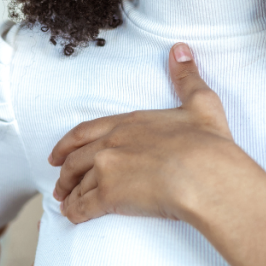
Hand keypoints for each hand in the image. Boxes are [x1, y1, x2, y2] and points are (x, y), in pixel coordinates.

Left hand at [49, 42, 253, 223]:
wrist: (206, 175)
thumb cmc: (208, 144)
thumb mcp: (201, 103)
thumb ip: (187, 77)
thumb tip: (180, 49)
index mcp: (129, 123)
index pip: (87, 132)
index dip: (68, 143)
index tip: (58, 153)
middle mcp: (111, 143)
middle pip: (76, 160)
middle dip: (64, 173)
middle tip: (59, 184)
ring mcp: (107, 169)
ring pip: (78, 184)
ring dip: (69, 194)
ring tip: (65, 203)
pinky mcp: (109, 196)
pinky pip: (83, 205)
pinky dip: (75, 211)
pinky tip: (72, 216)